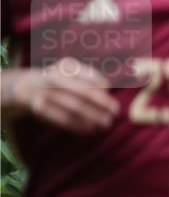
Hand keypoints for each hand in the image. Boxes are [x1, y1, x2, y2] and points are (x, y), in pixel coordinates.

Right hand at [3, 59, 118, 133]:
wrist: (25, 86)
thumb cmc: (60, 80)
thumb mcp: (72, 72)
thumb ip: (89, 79)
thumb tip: (107, 91)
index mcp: (66, 66)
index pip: (91, 77)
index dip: (104, 87)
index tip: (111, 93)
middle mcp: (55, 77)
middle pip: (83, 92)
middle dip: (102, 103)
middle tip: (116, 112)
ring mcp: (45, 92)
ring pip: (74, 106)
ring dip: (93, 117)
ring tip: (106, 123)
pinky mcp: (39, 108)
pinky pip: (62, 119)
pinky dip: (78, 125)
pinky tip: (90, 130)